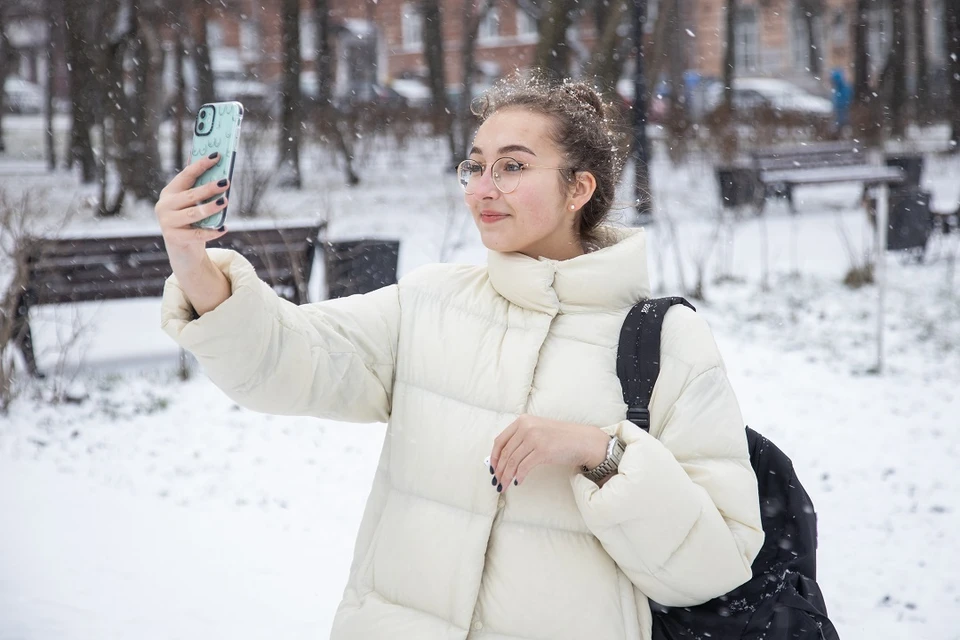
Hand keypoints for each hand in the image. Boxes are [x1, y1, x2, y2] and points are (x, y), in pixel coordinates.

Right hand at [155, 152, 229, 261]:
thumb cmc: (190, 222)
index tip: (216, 156)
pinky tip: (224, 228)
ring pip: (193, 213)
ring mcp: (168, 223)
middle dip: (209, 188)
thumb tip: (207, 157)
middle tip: (225, 182)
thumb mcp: (191, 203)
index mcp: (169, 192)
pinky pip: (197, 234)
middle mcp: (164, 206)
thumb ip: (196, 184)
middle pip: (190, 195)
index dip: (201, 165)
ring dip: (210, 207)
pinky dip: (212, 231)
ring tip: (225, 202)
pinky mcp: (175, 238)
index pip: (186, 175)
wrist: (183, 252)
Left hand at [489, 414, 609, 492]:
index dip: (494, 457)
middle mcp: (526, 427)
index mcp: (523, 421)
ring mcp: (534, 438)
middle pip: (505, 453)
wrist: (583, 440)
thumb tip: (503, 459)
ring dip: (506, 476)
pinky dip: (518, 476)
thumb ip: (521, 440)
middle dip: (499, 470)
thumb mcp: (538, 431)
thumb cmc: (561, 438)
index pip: (500, 440)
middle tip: (497, 481)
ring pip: (512, 461)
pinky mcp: (542, 451)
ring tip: (504, 485)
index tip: (493, 468)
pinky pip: (524, 467)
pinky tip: (518, 482)